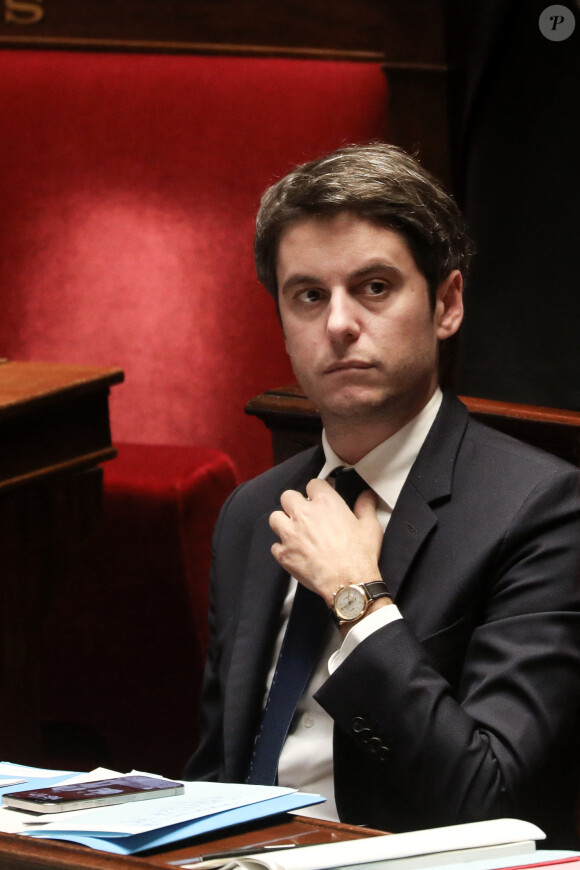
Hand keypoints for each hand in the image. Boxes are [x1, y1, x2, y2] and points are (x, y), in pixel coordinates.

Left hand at [269, 478, 383, 605]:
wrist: (349, 583)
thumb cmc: (359, 556)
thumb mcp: (370, 526)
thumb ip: (366, 506)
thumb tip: (367, 496)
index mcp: (326, 503)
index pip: (313, 484)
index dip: (317, 491)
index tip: (319, 497)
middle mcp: (304, 514)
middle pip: (287, 496)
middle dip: (295, 503)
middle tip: (304, 513)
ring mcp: (291, 534)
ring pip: (275, 518)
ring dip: (283, 522)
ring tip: (294, 531)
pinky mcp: (284, 554)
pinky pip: (275, 546)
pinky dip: (283, 549)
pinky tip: (294, 552)